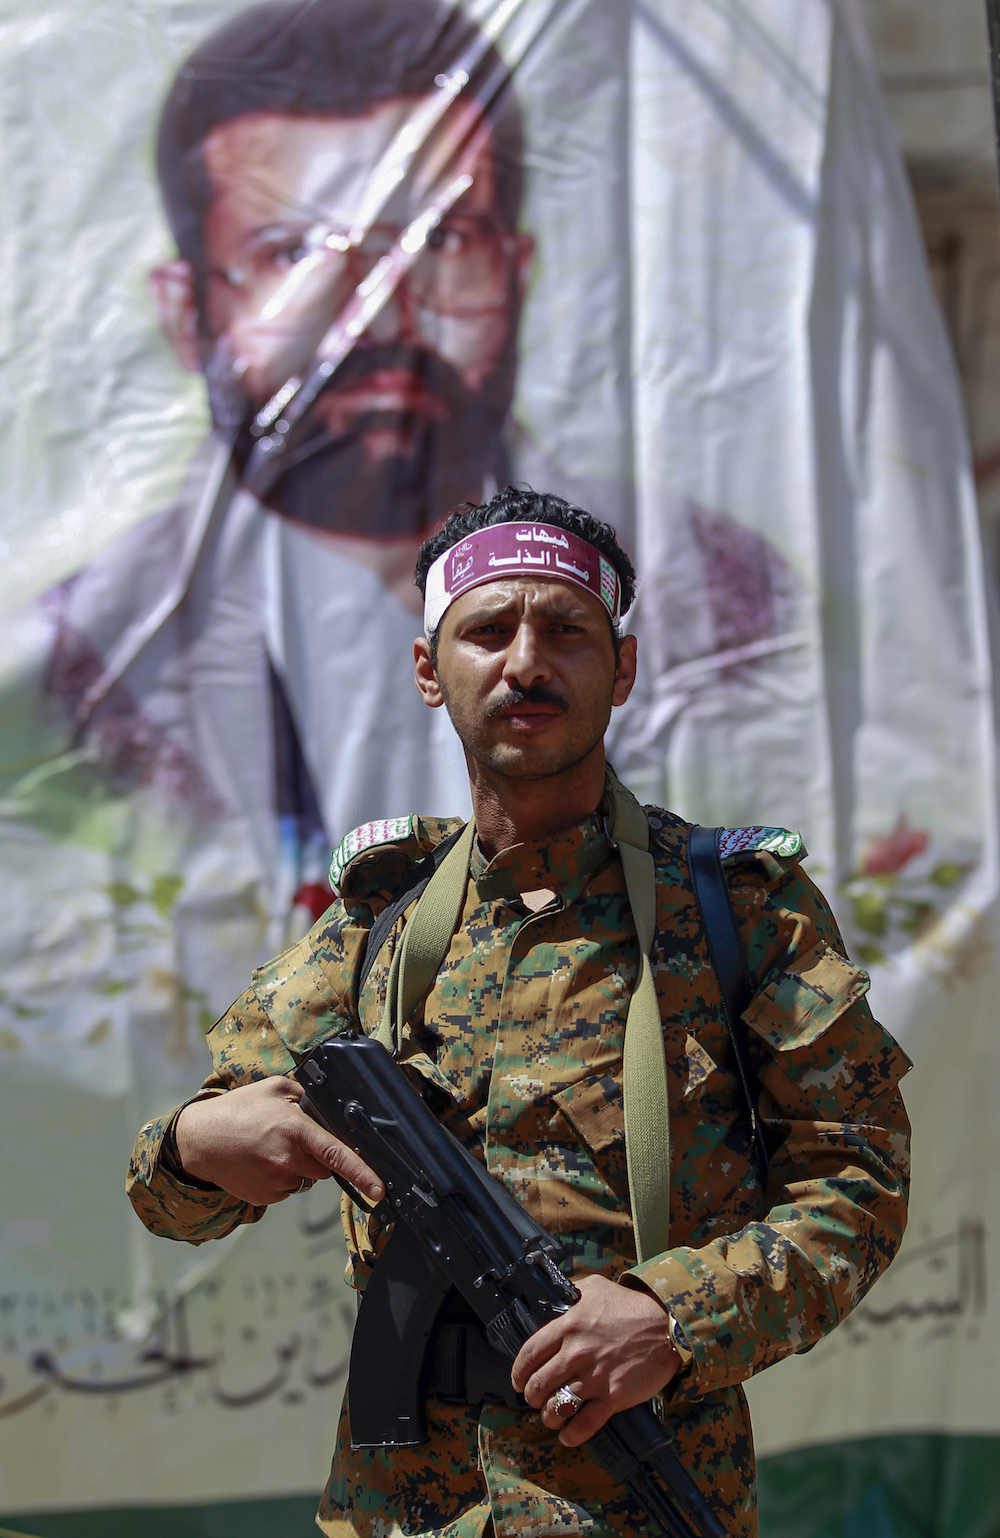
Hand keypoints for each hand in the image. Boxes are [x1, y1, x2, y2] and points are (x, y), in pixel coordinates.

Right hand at [173, 1076, 383, 1206]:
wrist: (198, 1140)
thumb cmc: (237, 1110)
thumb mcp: (273, 1088)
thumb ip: (305, 1095)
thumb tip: (328, 1106)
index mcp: (294, 1130)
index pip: (336, 1153)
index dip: (362, 1172)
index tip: (380, 1190)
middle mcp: (287, 1160)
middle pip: (324, 1167)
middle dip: (318, 1155)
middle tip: (292, 1138)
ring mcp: (275, 1183)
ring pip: (305, 1179)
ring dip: (298, 1167)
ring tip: (270, 1148)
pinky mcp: (265, 1198)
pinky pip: (287, 1190)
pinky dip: (281, 1178)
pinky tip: (262, 1162)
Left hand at [510, 1274, 680, 1445]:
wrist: (667, 1327)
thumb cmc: (632, 1307)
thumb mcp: (595, 1288)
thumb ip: (571, 1292)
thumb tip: (554, 1297)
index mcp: (568, 1326)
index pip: (529, 1354)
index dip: (518, 1372)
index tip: (518, 1380)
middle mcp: (577, 1352)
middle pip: (538, 1385)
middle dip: (532, 1396)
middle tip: (535, 1398)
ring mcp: (595, 1377)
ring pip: (557, 1407)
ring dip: (549, 1416)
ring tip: (551, 1416)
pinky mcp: (613, 1396)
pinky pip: (584, 1424)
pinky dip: (572, 1435)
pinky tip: (567, 1435)